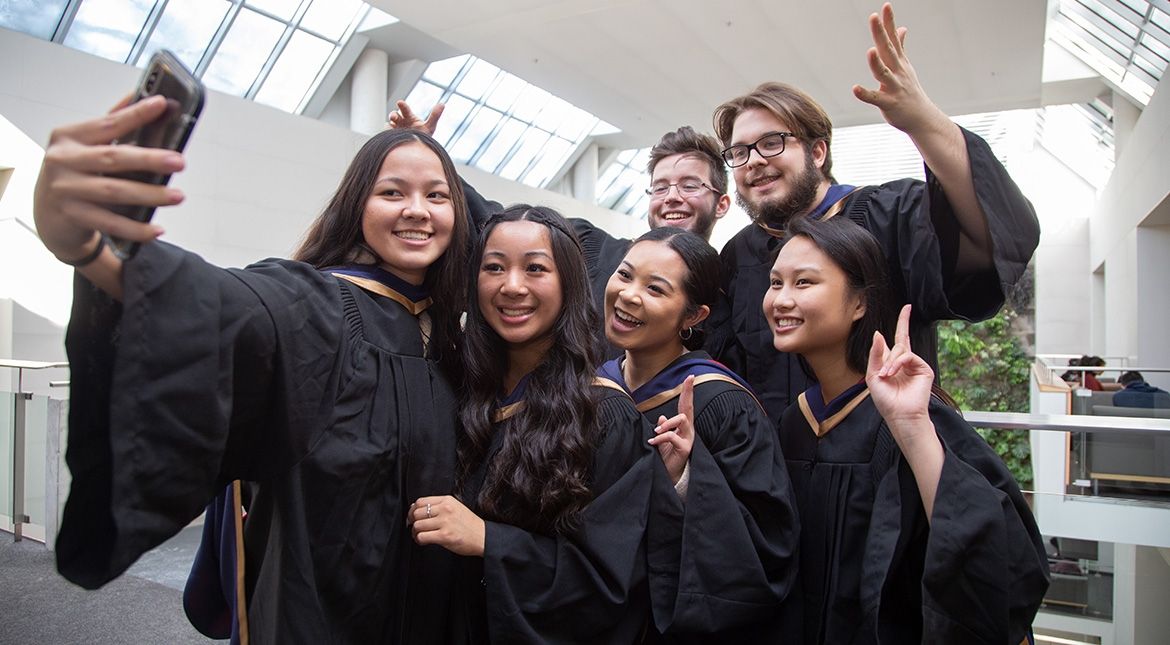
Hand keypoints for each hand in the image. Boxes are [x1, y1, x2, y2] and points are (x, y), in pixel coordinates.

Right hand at [33, 95, 182, 260]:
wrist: (46, 213)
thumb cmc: (74, 172)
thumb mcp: (86, 145)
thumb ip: (114, 123)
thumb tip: (147, 96)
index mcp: (69, 137)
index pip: (108, 123)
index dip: (136, 114)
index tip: (162, 104)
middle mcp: (63, 160)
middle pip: (112, 158)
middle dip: (149, 159)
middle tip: (179, 162)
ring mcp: (65, 189)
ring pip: (113, 191)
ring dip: (149, 195)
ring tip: (177, 196)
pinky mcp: (72, 216)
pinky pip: (109, 223)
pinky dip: (135, 228)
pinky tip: (156, 230)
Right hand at [386, 100, 443, 135]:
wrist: (417, 150)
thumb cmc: (423, 136)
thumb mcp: (430, 126)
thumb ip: (435, 116)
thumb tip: (443, 104)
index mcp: (409, 117)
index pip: (404, 109)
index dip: (402, 105)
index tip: (400, 102)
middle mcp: (400, 121)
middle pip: (394, 115)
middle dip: (393, 115)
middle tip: (394, 117)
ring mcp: (394, 129)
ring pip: (389, 124)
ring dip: (389, 124)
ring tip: (392, 127)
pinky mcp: (390, 137)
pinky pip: (386, 133)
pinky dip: (387, 133)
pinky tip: (390, 135)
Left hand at [408, 495, 484, 556]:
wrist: (483, 537)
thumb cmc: (469, 524)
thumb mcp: (456, 507)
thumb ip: (439, 506)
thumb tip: (416, 510)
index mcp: (447, 501)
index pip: (421, 501)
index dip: (412, 510)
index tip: (412, 516)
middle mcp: (445, 509)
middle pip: (417, 513)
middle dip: (411, 521)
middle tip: (414, 528)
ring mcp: (445, 522)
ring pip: (417, 525)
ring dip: (415, 532)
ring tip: (419, 536)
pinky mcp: (445, 536)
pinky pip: (422, 537)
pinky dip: (419, 540)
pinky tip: (423, 541)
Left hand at [648, 375, 694, 483]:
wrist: (670, 473)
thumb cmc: (666, 455)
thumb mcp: (662, 439)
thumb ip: (664, 427)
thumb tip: (662, 418)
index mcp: (683, 426)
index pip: (686, 405)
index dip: (688, 391)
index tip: (691, 376)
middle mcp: (688, 429)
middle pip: (688, 407)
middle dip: (688, 392)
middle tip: (688, 379)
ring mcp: (688, 438)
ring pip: (682, 420)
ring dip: (668, 423)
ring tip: (656, 432)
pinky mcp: (685, 448)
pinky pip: (672, 437)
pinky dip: (660, 437)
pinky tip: (652, 441)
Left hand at [851, 3, 947, 135]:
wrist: (921, 117)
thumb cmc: (909, 91)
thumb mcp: (906, 66)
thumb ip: (901, 47)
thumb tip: (902, 29)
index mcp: (899, 62)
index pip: (893, 39)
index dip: (889, 23)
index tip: (885, 6)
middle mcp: (897, 72)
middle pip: (888, 50)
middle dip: (881, 34)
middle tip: (874, 17)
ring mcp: (894, 87)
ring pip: (883, 73)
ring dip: (876, 62)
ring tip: (870, 51)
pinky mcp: (889, 103)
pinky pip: (875, 98)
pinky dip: (865, 93)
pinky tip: (855, 89)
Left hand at [866, 304, 933, 431]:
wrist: (899, 415)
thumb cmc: (885, 400)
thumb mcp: (873, 375)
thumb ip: (876, 354)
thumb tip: (879, 333)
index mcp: (893, 362)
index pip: (898, 338)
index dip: (903, 322)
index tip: (907, 307)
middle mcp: (905, 361)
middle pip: (901, 339)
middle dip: (892, 347)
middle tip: (884, 373)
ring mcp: (915, 364)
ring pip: (901, 349)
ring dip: (890, 362)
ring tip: (886, 376)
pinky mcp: (924, 369)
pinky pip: (909, 356)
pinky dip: (898, 363)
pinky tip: (893, 373)